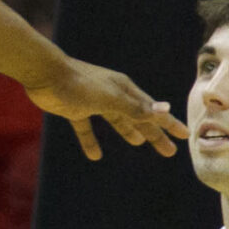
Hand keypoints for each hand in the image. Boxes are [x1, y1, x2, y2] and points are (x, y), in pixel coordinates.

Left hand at [26, 55, 185, 161]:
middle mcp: (111, 95)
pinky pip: (85, 127)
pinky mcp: (74, 108)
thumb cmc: (79, 83)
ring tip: (138, 143)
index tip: (184, 134)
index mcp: (124, 90)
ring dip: (128, 131)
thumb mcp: (110, 98)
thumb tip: (165, 110)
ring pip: (115, 120)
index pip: (152, 110)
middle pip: (137, 118)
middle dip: (154, 133)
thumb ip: (135, 107)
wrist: (44, 73)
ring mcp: (92, 101)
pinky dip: (90, 140)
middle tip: (169, 151)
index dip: (168, 123)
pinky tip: (94, 155)